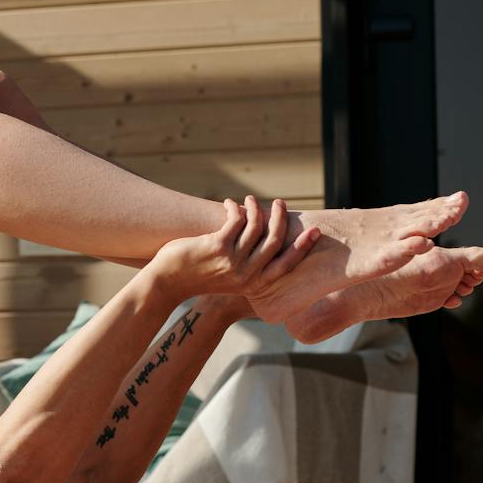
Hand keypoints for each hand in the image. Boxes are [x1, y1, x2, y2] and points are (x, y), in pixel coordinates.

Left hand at [150, 197, 320, 298]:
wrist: (167, 283)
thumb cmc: (199, 278)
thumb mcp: (230, 279)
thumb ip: (250, 269)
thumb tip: (268, 245)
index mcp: (255, 283)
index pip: (287, 264)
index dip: (302, 247)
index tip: (315, 231)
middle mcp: (247, 274)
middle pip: (275, 240)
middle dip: (280, 217)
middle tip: (280, 203)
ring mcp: (232, 261)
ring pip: (256, 227)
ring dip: (255, 208)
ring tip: (250, 199)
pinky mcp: (216, 246)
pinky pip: (235, 220)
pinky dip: (235, 208)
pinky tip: (230, 204)